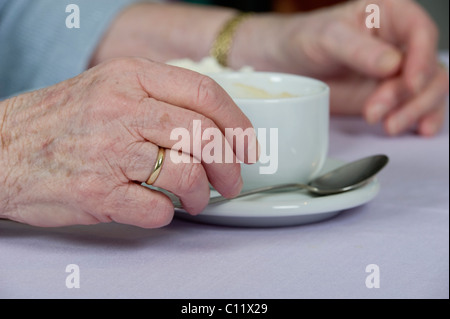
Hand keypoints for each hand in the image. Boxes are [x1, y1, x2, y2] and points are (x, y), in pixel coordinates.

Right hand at [0, 58, 255, 227]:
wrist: (1, 150)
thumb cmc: (60, 121)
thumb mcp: (110, 88)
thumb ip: (159, 98)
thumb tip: (213, 124)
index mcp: (131, 78)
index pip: (205, 94)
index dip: (238, 124)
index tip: (248, 146)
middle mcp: (122, 110)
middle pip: (204, 136)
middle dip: (229, 166)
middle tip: (231, 181)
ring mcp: (109, 152)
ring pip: (186, 175)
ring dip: (200, 195)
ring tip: (195, 200)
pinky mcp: (97, 193)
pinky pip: (155, 209)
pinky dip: (165, 214)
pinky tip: (156, 207)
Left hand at [231, 0, 448, 135]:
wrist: (285, 66)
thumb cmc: (304, 40)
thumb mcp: (327, 39)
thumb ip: (358, 50)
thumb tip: (393, 64)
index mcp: (390, 15)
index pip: (421, 32)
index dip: (422, 58)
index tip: (410, 82)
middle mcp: (400, 42)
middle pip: (428, 67)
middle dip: (409, 94)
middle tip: (377, 111)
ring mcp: (396, 72)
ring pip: (427, 90)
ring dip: (414, 111)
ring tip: (388, 126)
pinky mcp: (389, 96)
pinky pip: (415, 106)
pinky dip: (418, 119)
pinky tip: (418, 130)